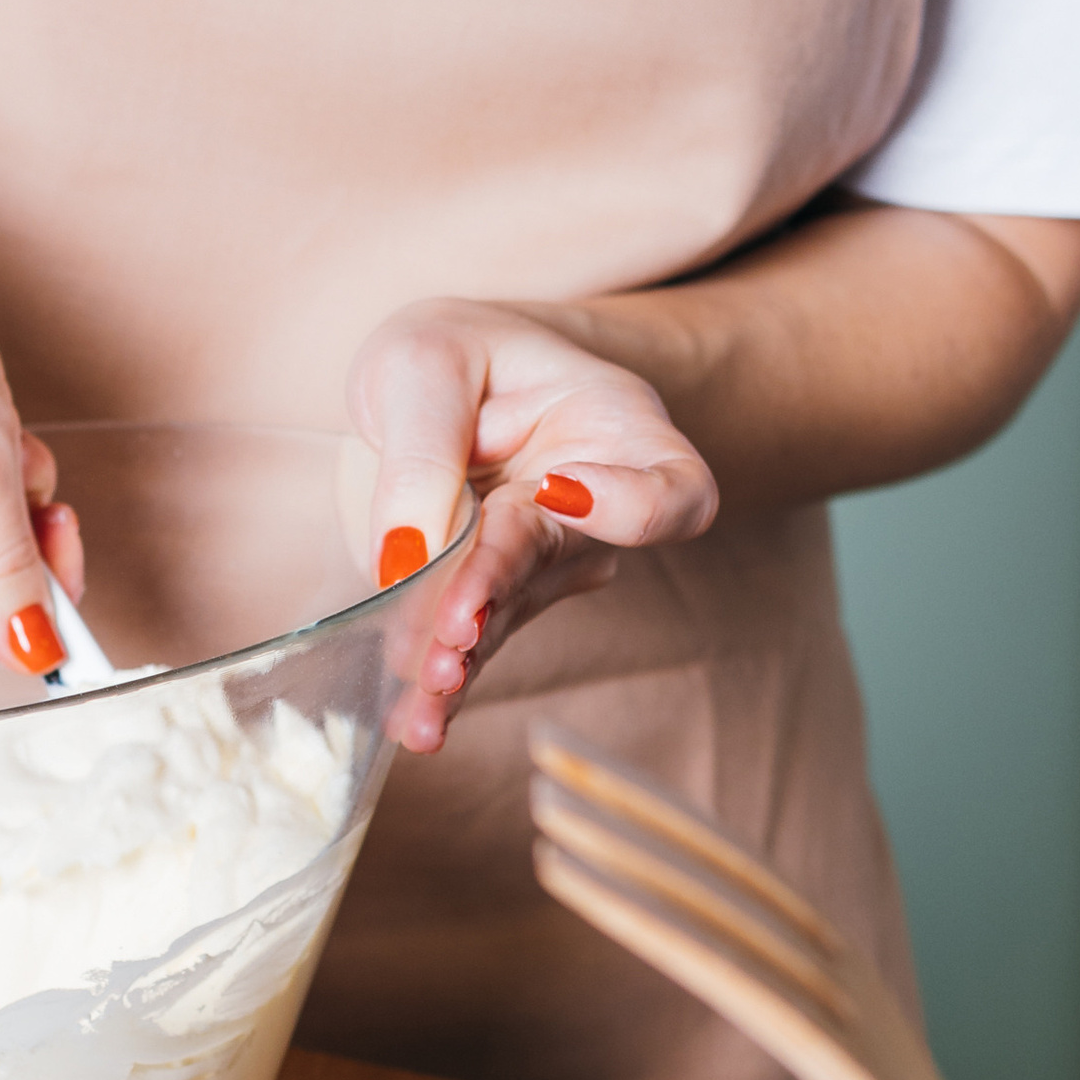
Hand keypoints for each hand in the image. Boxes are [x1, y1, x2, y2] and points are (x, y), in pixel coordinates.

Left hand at [350, 299, 719, 753]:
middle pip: (565, 556)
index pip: (669, 487)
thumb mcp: (425, 359)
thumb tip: (410, 551)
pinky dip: (435, 685)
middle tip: (456, 625)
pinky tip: (409, 723)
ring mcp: (545, 564)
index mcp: (616, 427)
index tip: (560, 489)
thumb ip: (424, 445)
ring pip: (511, 616)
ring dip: (465, 659)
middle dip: (503, 589)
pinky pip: (469, 646)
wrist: (432, 387)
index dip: (631, 504)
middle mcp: (596, 509)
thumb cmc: (452, 355)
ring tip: (424, 698)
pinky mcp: (487, 602)